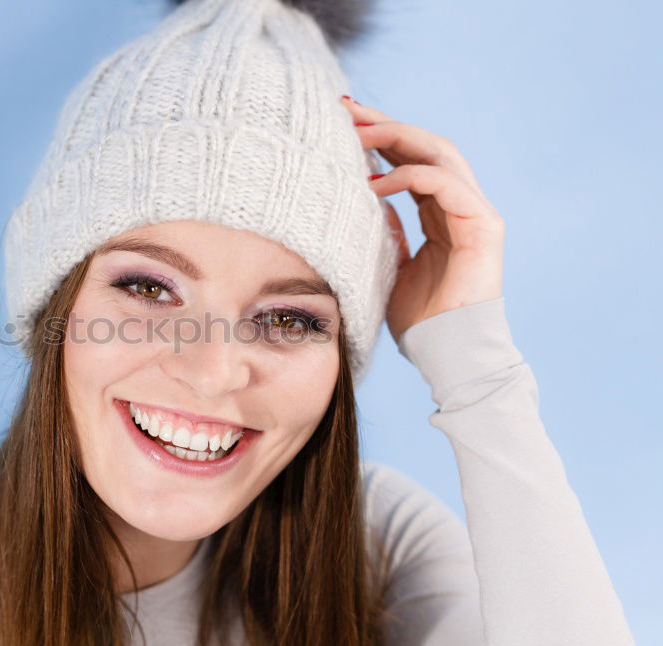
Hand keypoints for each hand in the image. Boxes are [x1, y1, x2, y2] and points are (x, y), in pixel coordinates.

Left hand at [340, 95, 504, 343]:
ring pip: (438, 154)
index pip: (411, 160)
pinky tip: (374, 182)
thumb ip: (384, 232)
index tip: (342, 120)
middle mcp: (460, 205)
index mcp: (440, 213)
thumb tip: (364, 201)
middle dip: (384, 124)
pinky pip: (444, 184)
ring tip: (356, 133)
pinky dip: (409, 176)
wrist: (446, 353)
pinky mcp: (484, 225)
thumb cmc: (417, 320)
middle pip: (425, 146)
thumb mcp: (387, 267)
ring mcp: (476, 212)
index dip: (380, 137)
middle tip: (345, 110)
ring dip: (395, 138)